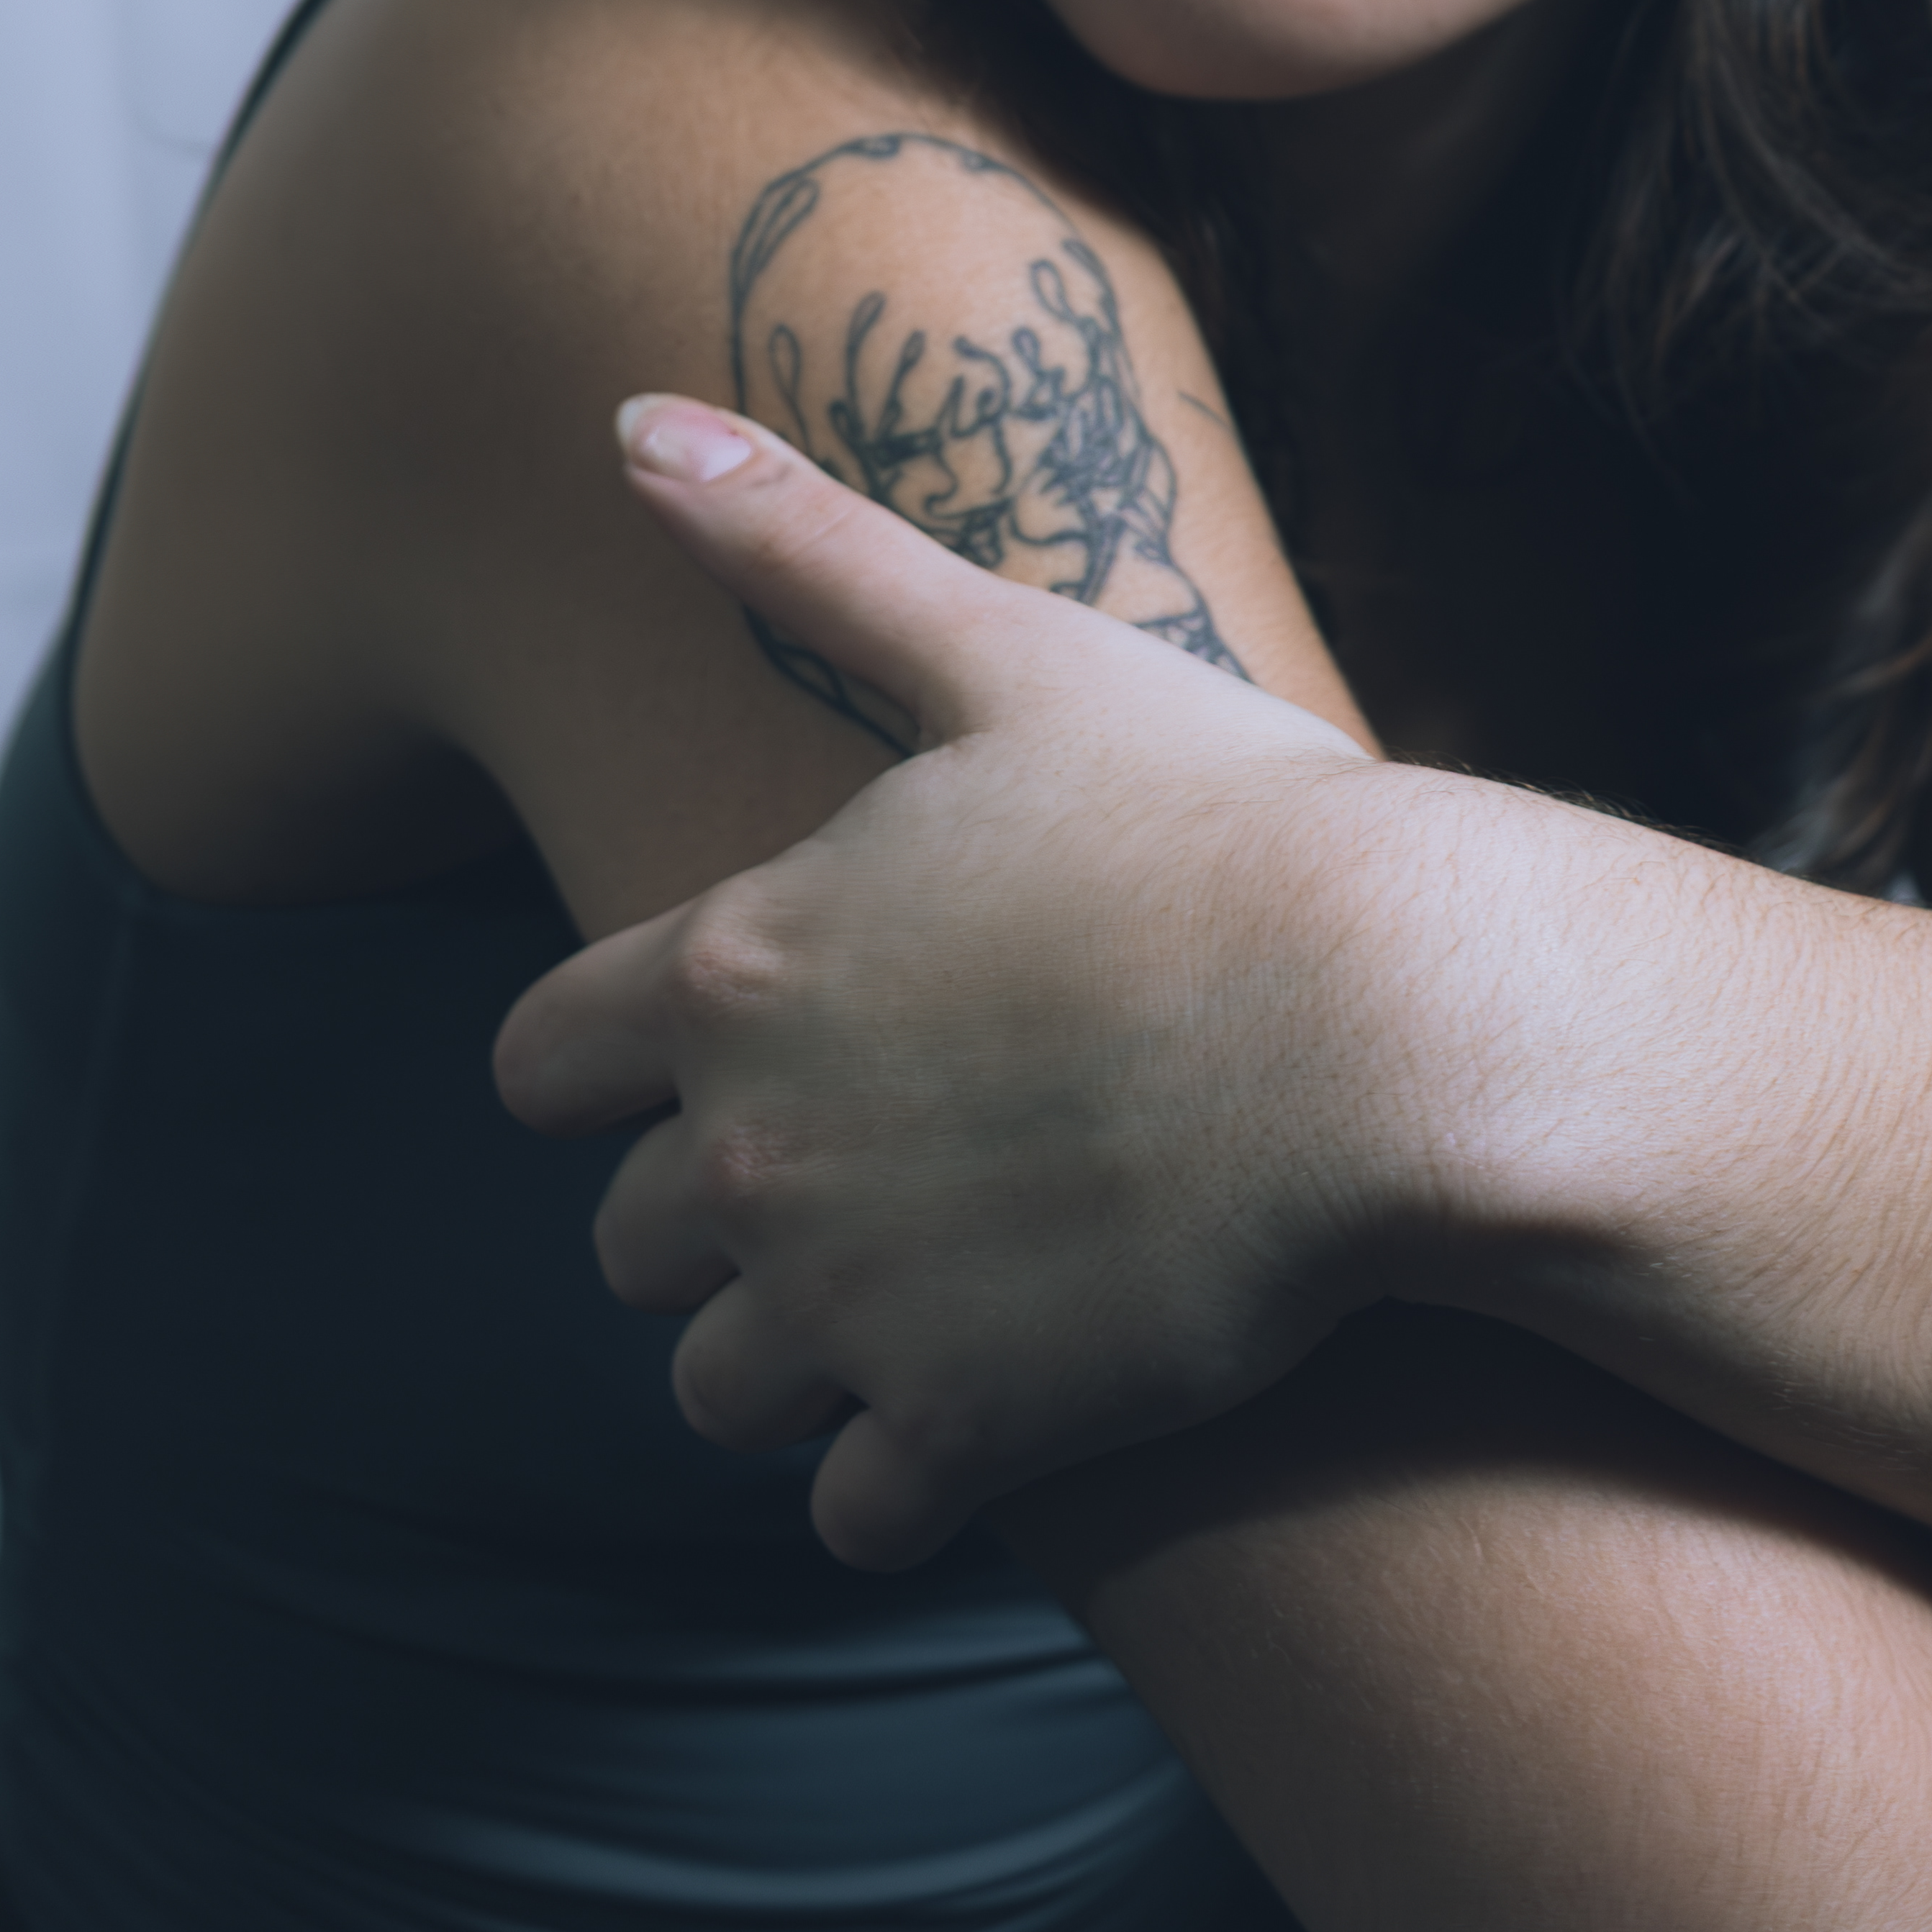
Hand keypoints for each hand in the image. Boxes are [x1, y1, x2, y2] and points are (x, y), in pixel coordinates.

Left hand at [492, 400, 1492, 1569]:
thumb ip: (799, 550)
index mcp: (735, 966)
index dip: (608, 1071)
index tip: (709, 1061)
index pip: (537, 1065)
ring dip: (793, 1359)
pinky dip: (904, 1476)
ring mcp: (850, 1307)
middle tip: (857, 1175)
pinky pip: (853, 1512)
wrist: (1393, 1023)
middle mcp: (749, 1152)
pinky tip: (998, 1405)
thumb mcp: (999, 650)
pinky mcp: (966, 1433)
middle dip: (709, 1222)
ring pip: (716, 1390)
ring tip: (922, 1295)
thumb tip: (626, 419)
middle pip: (623, 1245)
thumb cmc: (1217, 818)